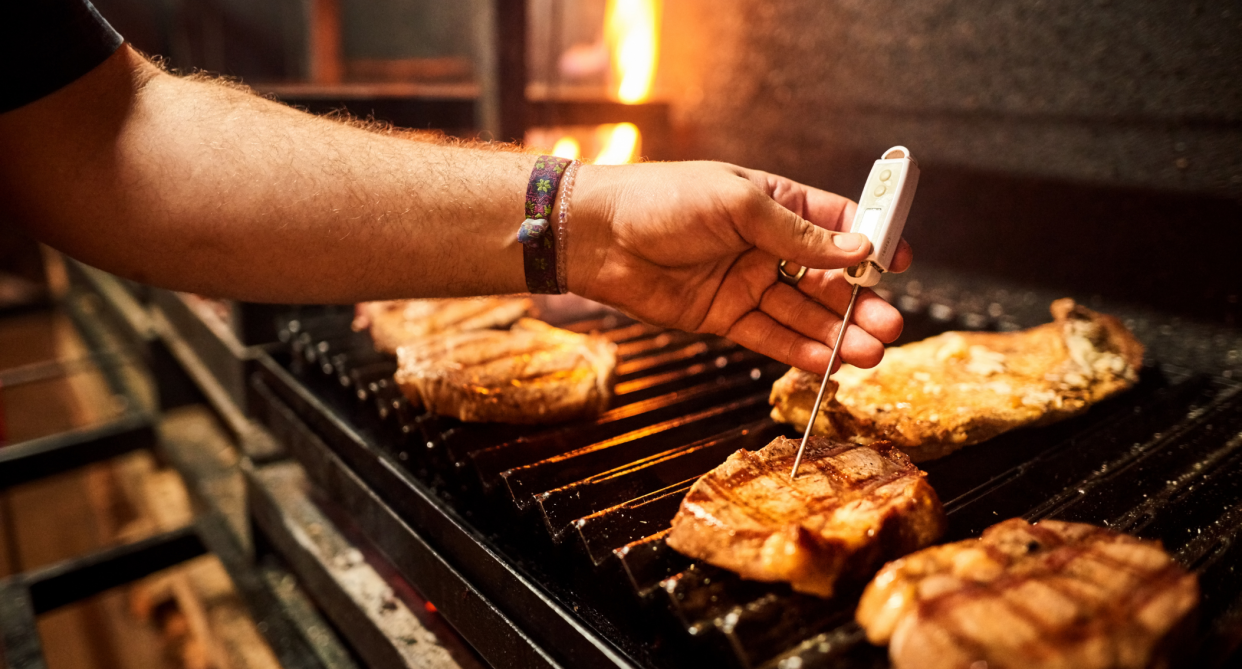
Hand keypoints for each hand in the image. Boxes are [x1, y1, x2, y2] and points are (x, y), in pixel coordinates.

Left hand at [567, 161, 912, 373]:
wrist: (598, 237)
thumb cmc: (662, 201)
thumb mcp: (737, 205)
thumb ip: (798, 233)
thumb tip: (859, 247)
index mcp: (777, 203)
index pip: (839, 223)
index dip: (872, 242)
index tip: (900, 263)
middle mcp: (768, 245)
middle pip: (828, 279)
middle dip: (860, 304)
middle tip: (889, 326)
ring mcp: (747, 283)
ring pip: (804, 314)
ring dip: (838, 334)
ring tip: (870, 353)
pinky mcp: (724, 316)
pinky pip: (770, 337)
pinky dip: (800, 351)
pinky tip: (829, 363)